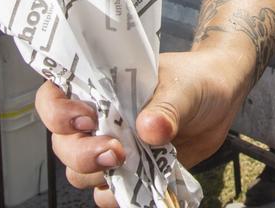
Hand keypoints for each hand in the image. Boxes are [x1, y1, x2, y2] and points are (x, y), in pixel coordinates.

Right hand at [35, 49, 250, 206]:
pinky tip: (144, 183)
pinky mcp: (130, 172)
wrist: (221, 98)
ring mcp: (111, 147)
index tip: (86, 120)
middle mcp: (98, 120)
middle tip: (116, 152)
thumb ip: (167, 106)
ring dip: (101, 176)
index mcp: (100, 87)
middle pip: (64, 145)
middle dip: (82, 154)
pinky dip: (121, 195)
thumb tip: (150, 129)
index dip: (58, 113)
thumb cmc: (196, 80)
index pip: (54, 98)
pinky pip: (109, 195)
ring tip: (134, 164)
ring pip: (80, 174)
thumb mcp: (185, 86)